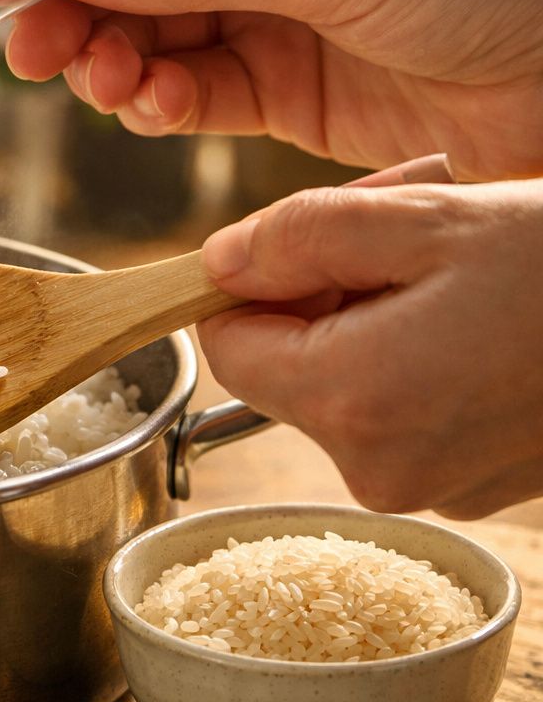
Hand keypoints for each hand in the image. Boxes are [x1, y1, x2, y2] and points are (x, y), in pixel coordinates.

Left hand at [197, 177, 542, 518]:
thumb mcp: (422, 216)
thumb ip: (294, 237)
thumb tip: (217, 262)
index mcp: (354, 402)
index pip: (227, 345)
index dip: (251, 283)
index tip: (306, 240)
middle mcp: (382, 467)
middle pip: (285, 367)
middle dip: (323, 292)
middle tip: (402, 232)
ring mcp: (434, 485)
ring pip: (345, 384)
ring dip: (374, 316)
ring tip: (457, 269)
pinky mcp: (474, 484)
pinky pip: (404, 411)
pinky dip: (420, 353)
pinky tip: (484, 312)